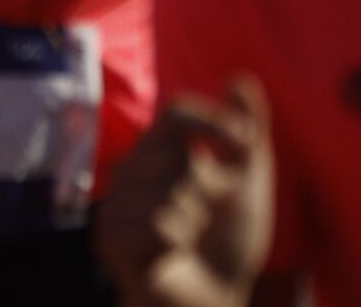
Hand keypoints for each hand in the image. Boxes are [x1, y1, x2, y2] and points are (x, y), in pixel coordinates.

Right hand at [101, 76, 276, 306]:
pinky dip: (178, 243)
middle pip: (177, 155)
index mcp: (160, 151)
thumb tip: (240, 76)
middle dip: (208, 193)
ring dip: (194, 223)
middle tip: (204, 220)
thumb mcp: (249, 185)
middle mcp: (131, 172)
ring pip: (168, 194)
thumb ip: (246, 134)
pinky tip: (173, 255)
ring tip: (188, 241)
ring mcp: (117, 206)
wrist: (215, 301)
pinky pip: (155, 225)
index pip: (175, 112)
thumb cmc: (227, 244)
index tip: (244, 142)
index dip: (211, 120)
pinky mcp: (111, 241)